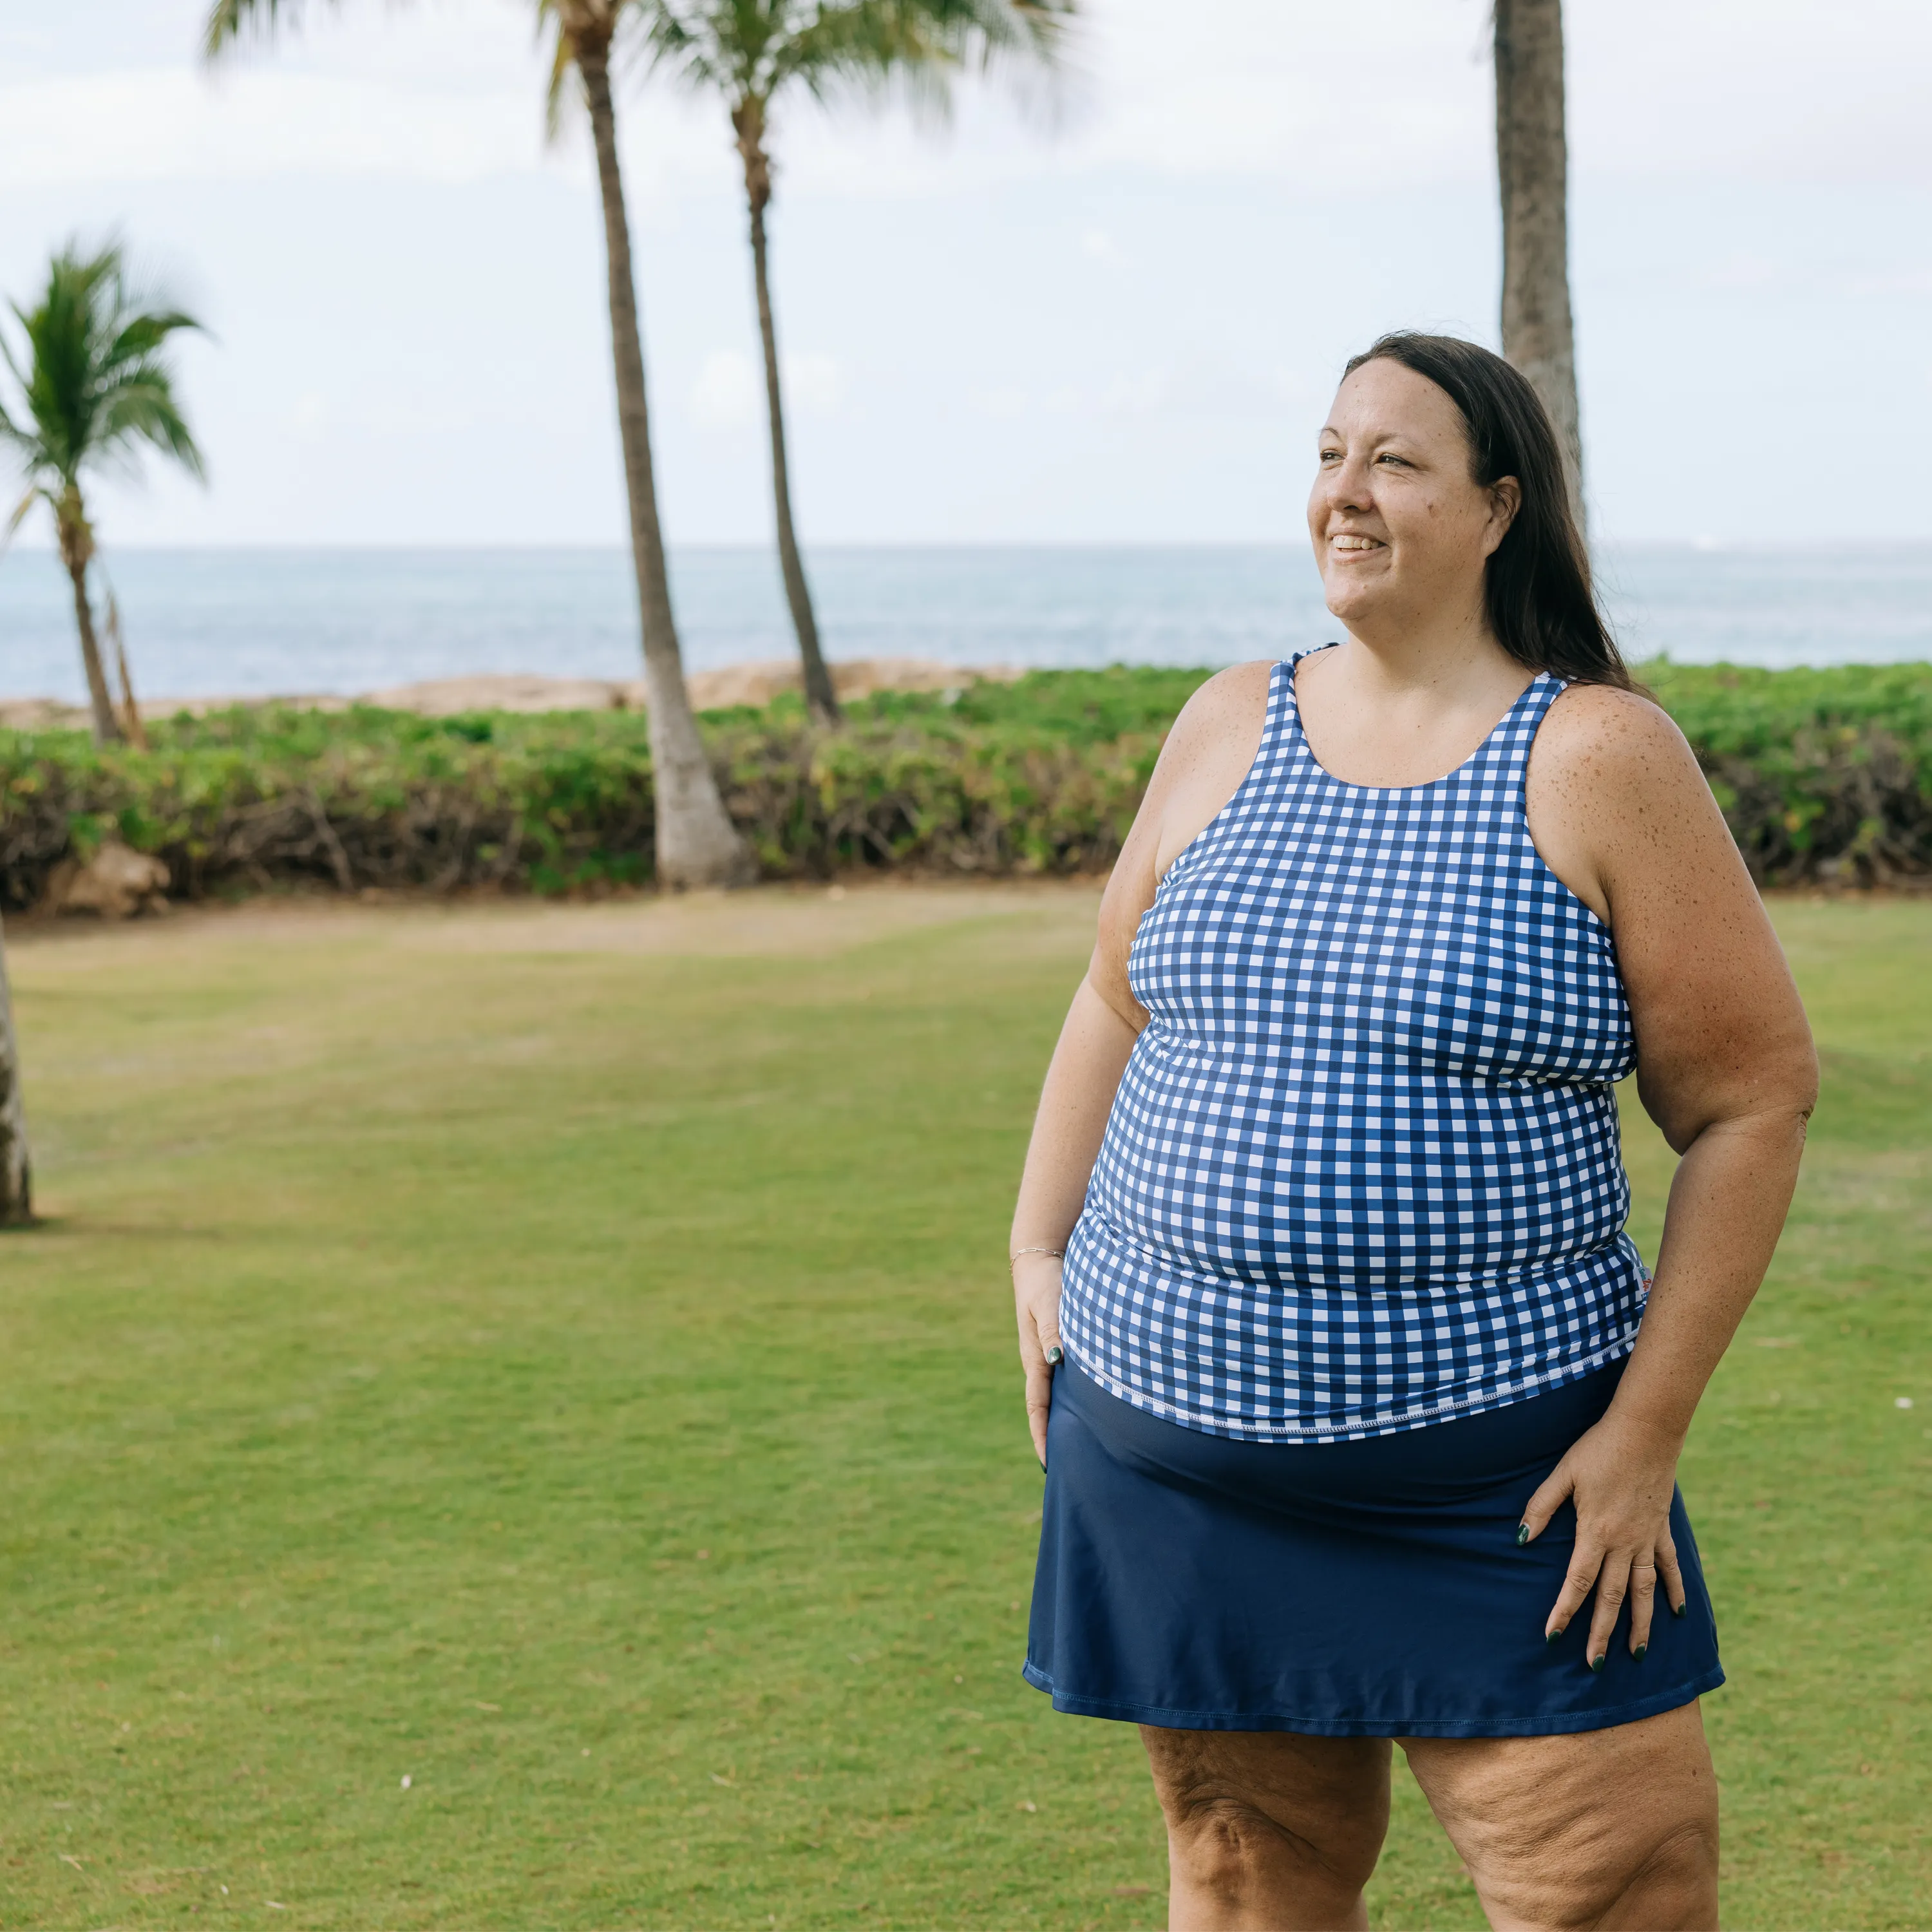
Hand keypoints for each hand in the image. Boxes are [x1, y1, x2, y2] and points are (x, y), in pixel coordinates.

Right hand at [1012, 1253, 1064, 1467]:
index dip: (1042, 1436)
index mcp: (1035, 1359)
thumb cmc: (1046, 1282)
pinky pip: (1070, 1381)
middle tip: (1069, 1470)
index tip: (1049, 1464)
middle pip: (1048, 1409)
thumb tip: (1058, 1359)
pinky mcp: (1064, 1346)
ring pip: (1060, 1397)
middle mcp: (1043, 1362)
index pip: (1037, 1407)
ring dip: (1069, 1421)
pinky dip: (1079, 1400)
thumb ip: (1053, 1330)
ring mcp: (1052, 1356)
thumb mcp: (1047, 1304)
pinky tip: (1096, 1410)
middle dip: (1055, 1438)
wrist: (1041, 1259)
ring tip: (1085, 1449)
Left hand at [1519, 1406, 1688, 1667]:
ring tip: (1635, 1654)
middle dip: (1602, 1633)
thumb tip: (1520, 1539)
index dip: (1564, 1610)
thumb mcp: (1562, 1473)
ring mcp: (1648, 1539)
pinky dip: (1674, 1592)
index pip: (1578, 1581)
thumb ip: (1541, 1506)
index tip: (1553, 1636)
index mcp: (1596, 1531)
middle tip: (1594, 1664)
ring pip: (1645, 1591)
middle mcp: (1625, 1543)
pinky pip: (1670, 1568)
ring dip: (1640, 1624)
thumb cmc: (1598, 1449)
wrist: (1645, 1431)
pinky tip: (1676, 1615)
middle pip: (1613, 1597)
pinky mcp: (1662, 1529)